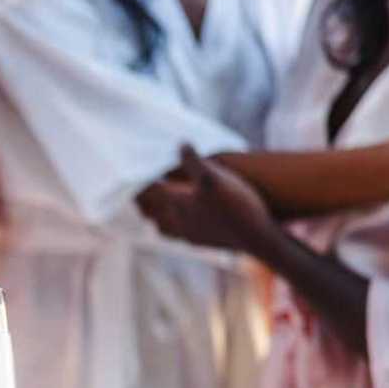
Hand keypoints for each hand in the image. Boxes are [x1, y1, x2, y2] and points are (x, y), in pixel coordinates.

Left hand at [136, 145, 277, 253]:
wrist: (258, 238)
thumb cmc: (236, 205)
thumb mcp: (215, 178)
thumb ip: (194, 162)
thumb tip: (180, 143)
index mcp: (175, 203)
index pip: (146, 192)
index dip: (137, 182)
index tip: (130, 172)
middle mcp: (177, 220)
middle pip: (149, 211)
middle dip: (142, 200)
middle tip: (139, 188)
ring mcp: (188, 235)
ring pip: (161, 226)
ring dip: (156, 215)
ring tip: (157, 206)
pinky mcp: (201, 243)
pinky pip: (179, 236)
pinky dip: (173, 227)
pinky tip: (183, 222)